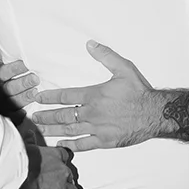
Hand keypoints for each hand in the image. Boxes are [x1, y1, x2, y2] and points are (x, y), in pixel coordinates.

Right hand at [0, 54, 41, 114]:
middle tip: (36, 78)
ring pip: (13, 102)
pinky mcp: (10, 113)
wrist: (8, 84)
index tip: (26, 63)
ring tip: (37, 92)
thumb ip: (3, 45)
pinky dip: (22, 115)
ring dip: (25, 97)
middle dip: (23, 83)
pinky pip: (15, 116)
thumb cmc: (11, 67)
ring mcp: (3, 102)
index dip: (14, 68)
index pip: (2, 72)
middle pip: (8, 89)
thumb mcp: (5, 55)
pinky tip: (32, 110)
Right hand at [16, 140, 91, 188]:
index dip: (63, 159)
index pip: (64, 155)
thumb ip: (29, 140)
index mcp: (53, 156)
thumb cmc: (18, 162)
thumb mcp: (24, 147)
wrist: (18, 178)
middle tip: (71, 181)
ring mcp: (62, 188)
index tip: (63, 159)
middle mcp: (61, 171)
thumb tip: (29, 132)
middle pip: (71, 174)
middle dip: (70, 178)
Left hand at [36, 43, 164, 150]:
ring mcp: (98, 129)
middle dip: (46, 115)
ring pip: (70, 130)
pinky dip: (70, 144)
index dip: (50, 97)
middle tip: (32, 116)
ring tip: (39, 129)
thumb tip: (90, 43)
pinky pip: (83, 144)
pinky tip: (60, 143)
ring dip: (52, 129)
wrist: (155, 113)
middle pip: (63, 115)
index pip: (66, 96)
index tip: (38, 98)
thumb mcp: (124, 68)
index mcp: (94, 95)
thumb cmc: (139, 91)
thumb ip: (106, 56)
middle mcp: (93, 113)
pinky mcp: (105, 141)